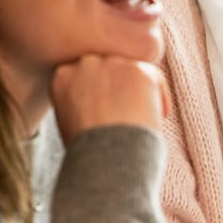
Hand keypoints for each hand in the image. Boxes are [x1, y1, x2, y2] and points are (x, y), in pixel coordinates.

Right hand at [51, 54, 169, 142]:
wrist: (106, 159)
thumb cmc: (89, 152)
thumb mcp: (70, 122)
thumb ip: (80, 102)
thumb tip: (100, 102)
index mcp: (62, 75)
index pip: (87, 72)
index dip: (100, 90)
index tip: (110, 108)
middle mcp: (85, 63)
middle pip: (109, 67)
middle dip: (120, 86)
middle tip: (130, 111)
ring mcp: (113, 63)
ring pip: (132, 69)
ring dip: (140, 91)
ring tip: (143, 117)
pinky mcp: (139, 70)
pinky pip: (155, 78)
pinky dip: (160, 97)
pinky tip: (160, 116)